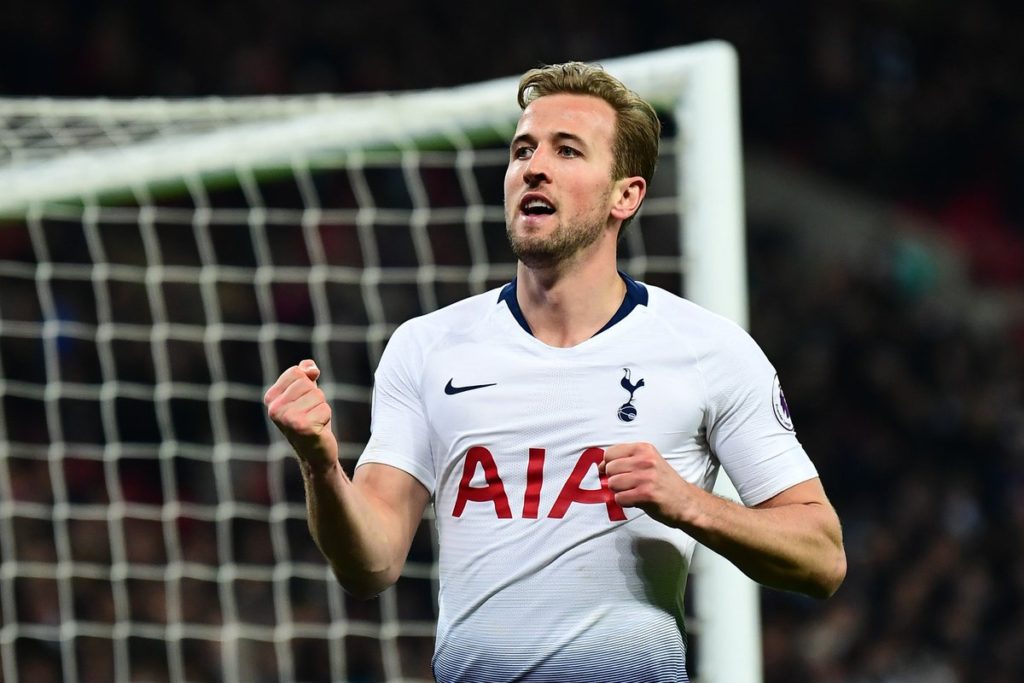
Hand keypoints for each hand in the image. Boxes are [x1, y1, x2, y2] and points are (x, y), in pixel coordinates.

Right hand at [264, 359, 338, 473]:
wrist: (314, 453)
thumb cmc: (310, 420)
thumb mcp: (305, 394)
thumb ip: (305, 375)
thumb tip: (311, 368)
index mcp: (271, 398)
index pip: (296, 372)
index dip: (307, 383)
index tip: (303, 400)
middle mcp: (275, 409)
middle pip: (307, 383)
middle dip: (315, 396)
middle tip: (310, 413)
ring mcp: (287, 419)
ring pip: (318, 395)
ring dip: (321, 407)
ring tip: (313, 421)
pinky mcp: (303, 427)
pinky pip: (325, 409)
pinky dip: (326, 418)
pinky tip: (318, 429)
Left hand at [601, 442, 692, 525]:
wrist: (686, 502)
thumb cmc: (663, 483)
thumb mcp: (648, 462)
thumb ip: (626, 460)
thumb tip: (600, 466)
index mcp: (644, 448)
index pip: (610, 453)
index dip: (608, 465)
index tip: (615, 472)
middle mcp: (645, 460)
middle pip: (609, 469)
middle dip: (614, 480)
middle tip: (628, 485)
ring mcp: (646, 477)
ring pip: (613, 484)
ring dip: (619, 492)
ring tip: (633, 492)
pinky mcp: (646, 494)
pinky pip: (620, 498)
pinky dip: (624, 502)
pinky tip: (636, 500)